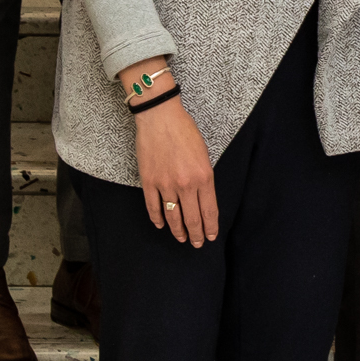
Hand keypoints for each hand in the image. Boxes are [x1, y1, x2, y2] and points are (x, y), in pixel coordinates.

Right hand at [133, 94, 216, 245]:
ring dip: (178, 231)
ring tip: (182, 238)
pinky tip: (161, 225)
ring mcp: (166, 184)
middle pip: (192, 218)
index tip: (211, 236)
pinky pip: (153, 207)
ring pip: (173, 216)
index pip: (209, 211)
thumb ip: (204, 178)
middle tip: (197, 243)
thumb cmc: (184, 131)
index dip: (210, 227)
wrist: (160, 117)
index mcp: (204, 177)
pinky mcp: (149, 181)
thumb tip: (202, 199)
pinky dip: (158, 218)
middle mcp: (186, 184)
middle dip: (196, 234)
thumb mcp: (204, 154)